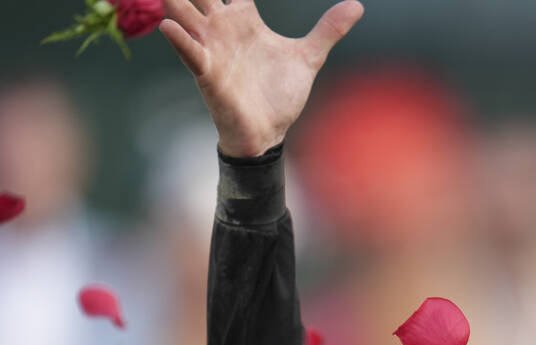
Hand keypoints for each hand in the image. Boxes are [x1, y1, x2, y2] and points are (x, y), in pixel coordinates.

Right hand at [159, 0, 363, 156]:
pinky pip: (188, 52)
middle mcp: (222, 28)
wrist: (269, 132)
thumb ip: (328, 30)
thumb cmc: (279, 94)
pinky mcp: (207, 73)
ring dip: (176, 2)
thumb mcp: (308, 57)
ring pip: (185, 14)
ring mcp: (212, 49)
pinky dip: (179, 39)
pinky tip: (169, 26)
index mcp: (243, 19)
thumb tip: (358, 6)